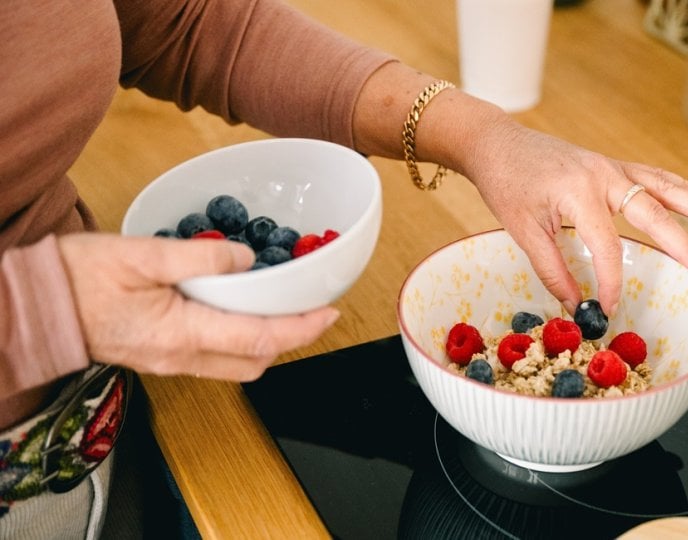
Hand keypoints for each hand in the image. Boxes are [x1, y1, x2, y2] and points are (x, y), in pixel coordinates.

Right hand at [57, 233, 338, 380]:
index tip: (330, 312)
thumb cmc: (79, 277)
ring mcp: (171, 362)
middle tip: (311, 308)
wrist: (35, 305)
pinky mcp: (163, 356)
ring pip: (237, 364)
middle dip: (291, 339)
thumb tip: (244, 257)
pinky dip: (239, 338)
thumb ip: (198, 257)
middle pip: (254, 361)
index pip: (259, 339)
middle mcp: (181, 358)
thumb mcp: (140, 254)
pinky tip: (241, 309)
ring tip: (284, 307)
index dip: (301, 328)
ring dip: (267, 340)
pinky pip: (215, 356)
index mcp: (180, 334)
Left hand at [463, 120, 687, 315]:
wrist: (496, 143)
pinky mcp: (611, 166)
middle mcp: (605, 175)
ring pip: (666, 190)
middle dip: (687, 248)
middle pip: (656, 215)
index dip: (611, 280)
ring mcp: (612, 167)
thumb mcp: (521, 229)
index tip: (608, 307)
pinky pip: (653, 177)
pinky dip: (681, 186)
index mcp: (581, 191)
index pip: (608, 245)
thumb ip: (550, 268)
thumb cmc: (505, 184)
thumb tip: (574, 304)